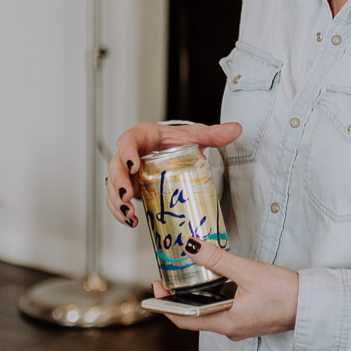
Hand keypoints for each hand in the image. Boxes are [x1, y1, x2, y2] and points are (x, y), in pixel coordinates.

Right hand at [105, 120, 240, 225]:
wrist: (173, 149)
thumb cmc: (178, 140)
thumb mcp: (194, 136)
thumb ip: (214, 134)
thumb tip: (236, 129)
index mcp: (143, 136)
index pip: (128, 140)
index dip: (126, 153)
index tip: (133, 165)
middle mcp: (130, 154)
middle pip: (116, 167)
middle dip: (119, 183)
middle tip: (127, 196)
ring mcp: (127, 172)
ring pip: (113, 186)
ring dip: (117, 202)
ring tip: (129, 215)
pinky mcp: (129, 186)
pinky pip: (117, 199)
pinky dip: (121, 212)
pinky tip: (132, 221)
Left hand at [154, 239, 297, 339]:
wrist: (313, 305)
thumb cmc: (285, 293)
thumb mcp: (248, 272)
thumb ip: (218, 259)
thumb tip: (191, 247)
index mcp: (225, 323)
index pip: (184, 320)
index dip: (165, 306)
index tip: (156, 288)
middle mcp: (230, 329)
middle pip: (194, 317)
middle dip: (178, 299)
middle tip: (169, 279)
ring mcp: (241, 326)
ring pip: (209, 313)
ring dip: (196, 298)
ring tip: (187, 278)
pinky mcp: (250, 320)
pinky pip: (224, 311)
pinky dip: (213, 299)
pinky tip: (216, 283)